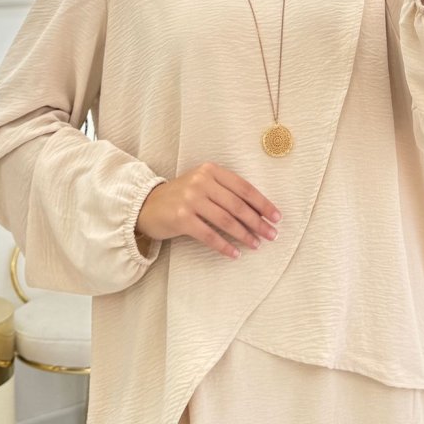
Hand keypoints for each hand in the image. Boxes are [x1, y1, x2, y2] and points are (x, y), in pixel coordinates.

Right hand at [135, 162, 280, 259]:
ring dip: (244, 235)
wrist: (146, 205)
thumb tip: (257, 211)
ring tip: (256, 244)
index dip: (262, 203)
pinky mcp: (181, 218)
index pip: (243, 187)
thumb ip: (225, 191)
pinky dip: (224, 246)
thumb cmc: (181, 196)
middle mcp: (201, 182)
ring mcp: (190, 199)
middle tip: (271, 234)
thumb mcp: (202, 184)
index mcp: (211, 170)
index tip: (276, 216)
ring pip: (226, 220)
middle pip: (237, 205)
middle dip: (258, 221)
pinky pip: (209, 235)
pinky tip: (235, 253)